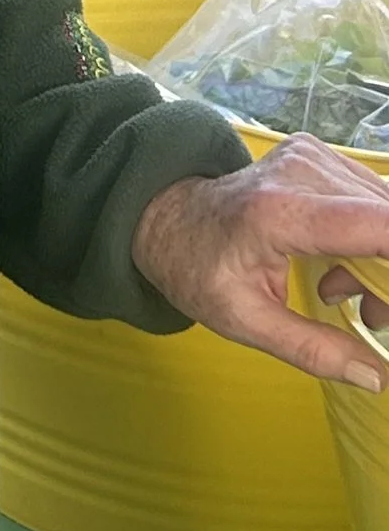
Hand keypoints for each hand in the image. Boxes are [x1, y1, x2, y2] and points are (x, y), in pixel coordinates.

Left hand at [132, 138, 388, 389]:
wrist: (164, 215)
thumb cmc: (197, 268)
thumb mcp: (244, 321)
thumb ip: (312, 350)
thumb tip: (375, 377)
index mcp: (280, 212)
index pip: (378, 225)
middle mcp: (301, 171)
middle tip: (367, 314)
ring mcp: (310, 155)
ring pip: (387, 211)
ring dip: (382, 260)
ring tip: (336, 290)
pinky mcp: (317, 153)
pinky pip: (371, 199)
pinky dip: (369, 238)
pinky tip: (334, 262)